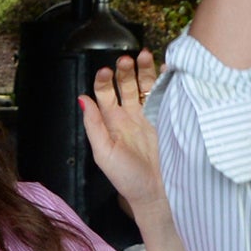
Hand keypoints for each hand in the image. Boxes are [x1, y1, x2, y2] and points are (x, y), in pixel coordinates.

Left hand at [77, 53, 169, 211]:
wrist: (156, 194)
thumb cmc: (127, 179)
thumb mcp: (104, 153)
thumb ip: (93, 125)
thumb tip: (82, 99)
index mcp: (111, 122)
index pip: (105, 94)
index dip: (104, 80)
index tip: (106, 71)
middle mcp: (130, 116)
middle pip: (126, 85)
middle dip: (125, 71)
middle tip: (126, 60)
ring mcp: (150, 116)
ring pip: (146, 86)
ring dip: (144, 70)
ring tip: (144, 56)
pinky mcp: (168, 120)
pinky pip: (166, 96)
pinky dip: (166, 81)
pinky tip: (166, 69)